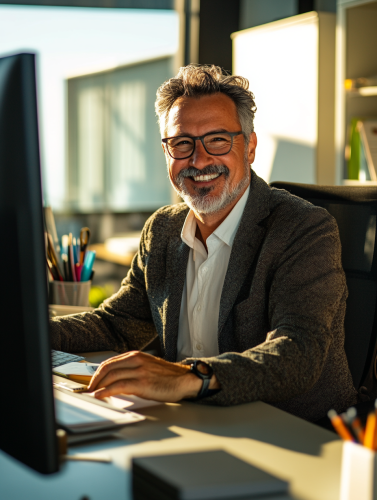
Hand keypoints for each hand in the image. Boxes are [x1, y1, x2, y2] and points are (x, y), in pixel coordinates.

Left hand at [87, 351, 213, 401]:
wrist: (184, 380)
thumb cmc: (167, 376)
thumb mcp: (147, 366)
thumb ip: (132, 369)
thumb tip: (114, 380)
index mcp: (136, 356)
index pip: (110, 362)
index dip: (98, 372)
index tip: (92, 381)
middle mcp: (136, 360)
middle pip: (108, 367)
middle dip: (95, 379)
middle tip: (89, 389)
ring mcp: (139, 371)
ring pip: (111, 376)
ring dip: (99, 386)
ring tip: (93, 394)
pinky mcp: (142, 383)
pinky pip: (119, 385)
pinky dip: (106, 391)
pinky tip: (101, 395)